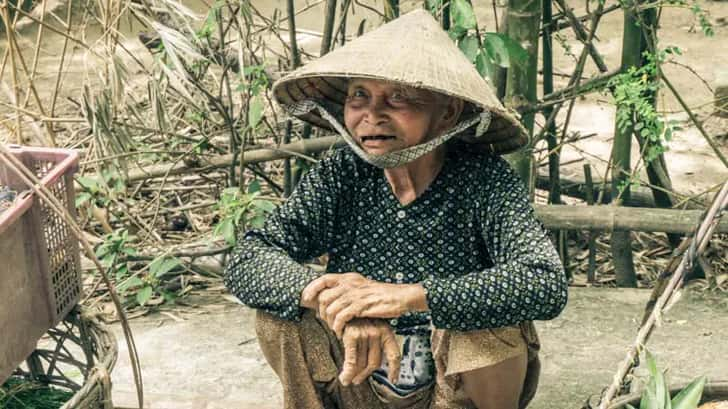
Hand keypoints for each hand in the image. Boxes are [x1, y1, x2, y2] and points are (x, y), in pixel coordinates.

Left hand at [302, 273, 423, 337]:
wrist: (400, 297)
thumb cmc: (380, 296)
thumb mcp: (361, 288)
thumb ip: (346, 291)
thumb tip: (328, 299)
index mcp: (349, 278)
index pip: (323, 279)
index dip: (311, 289)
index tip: (306, 299)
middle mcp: (349, 283)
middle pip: (323, 297)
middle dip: (321, 312)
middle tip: (327, 322)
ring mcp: (355, 294)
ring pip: (330, 309)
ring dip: (330, 322)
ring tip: (336, 329)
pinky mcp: (360, 306)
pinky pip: (341, 317)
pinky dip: (338, 327)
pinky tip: (341, 332)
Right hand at [339, 318, 400, 386]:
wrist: (343, 303)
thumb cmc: (357, 317)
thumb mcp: (371, 327)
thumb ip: (373, 345)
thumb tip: (369, 367)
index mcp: (386, 331)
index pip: (394, 355)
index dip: (395, 370)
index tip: (393, 379)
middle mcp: (377, 333)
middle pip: (374, 363)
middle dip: (365, 374)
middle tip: (358, 379)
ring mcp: (365, 334)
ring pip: (362, 363)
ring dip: (354, 374)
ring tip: (350, 378)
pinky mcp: (352, 335)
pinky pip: (351, 361)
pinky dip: (348, 372)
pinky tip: (345, 378)